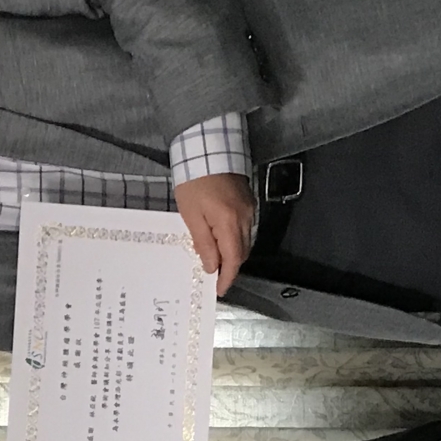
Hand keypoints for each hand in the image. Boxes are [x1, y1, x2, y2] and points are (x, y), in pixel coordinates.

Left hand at [173, 173, 254, 296]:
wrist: (207, 150)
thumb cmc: (193, 182)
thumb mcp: (191, 215)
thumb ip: (203, 242)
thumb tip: (212, 266)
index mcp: (229, 223)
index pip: (233, 259)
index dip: (227, 277)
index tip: (219, 290)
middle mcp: (245, 218)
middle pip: (241, 252)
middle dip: (230, 268)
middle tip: (215, 279)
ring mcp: (249, 209)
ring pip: (244, 241)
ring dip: (233, 254)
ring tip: (217, 263)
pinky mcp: (248, 202)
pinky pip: (244, 228)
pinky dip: (235, 240)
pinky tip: (222, 242)